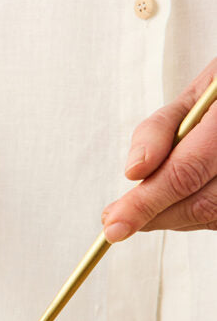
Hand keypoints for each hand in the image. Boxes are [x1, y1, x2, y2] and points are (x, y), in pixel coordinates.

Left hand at [101, 59, 216, 241]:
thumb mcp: (193, 96)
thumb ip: (159, 131)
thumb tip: (134, 171)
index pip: (184, 173)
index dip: (145, 204)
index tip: (114, 224)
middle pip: (199, 204)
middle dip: (152, 216)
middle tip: (117, 222)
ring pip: (209, 216)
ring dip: (170, 218)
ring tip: (144, 206)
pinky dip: (190, 215)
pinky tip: (174, 202)